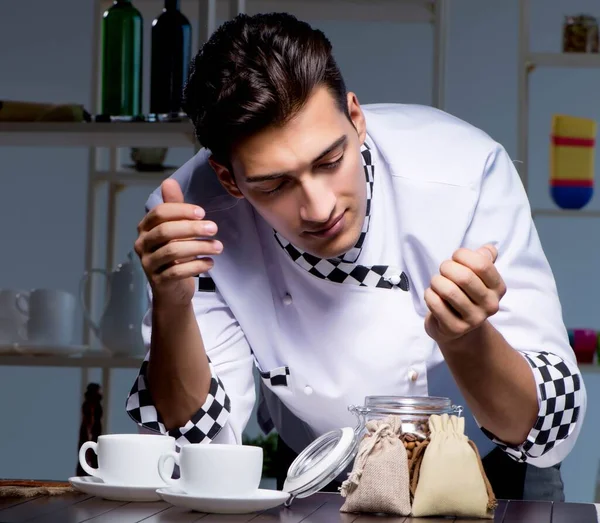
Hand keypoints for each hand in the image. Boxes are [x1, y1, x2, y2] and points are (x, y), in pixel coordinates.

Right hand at [134, 179, 222, 306]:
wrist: (172, 290)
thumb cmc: (175, 255)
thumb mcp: (176, 230)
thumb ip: (174, 208)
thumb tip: (169, 182)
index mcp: (145, 228)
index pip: (159, 213)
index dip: (181, 210)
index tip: (203, 213)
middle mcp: (142, 244)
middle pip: (165, 231)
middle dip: (192, 228)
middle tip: (214, 228)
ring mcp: (148, 264)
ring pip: (172, 251)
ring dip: (199, 247)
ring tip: (218, 247)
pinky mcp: (158, 281)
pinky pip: (177, 271)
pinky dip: (197, 266)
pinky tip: (210, 263)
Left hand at [424, 244, 505, 344]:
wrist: (458, 329)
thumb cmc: (466, 294)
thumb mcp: (478, 276)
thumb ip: (484, 259)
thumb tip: (489, 249)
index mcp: (498, 288)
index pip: (482, 265)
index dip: (463, 255)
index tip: (455, 257)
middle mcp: (490, 305)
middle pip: (464, 277)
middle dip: (447, 267)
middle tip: (443, 269)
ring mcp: (473, 319)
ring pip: (449, 291)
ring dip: (436, 281)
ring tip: (436, 282)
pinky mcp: (454, 328)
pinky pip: (436, 304)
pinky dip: (429, 294)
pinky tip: (431, 294)